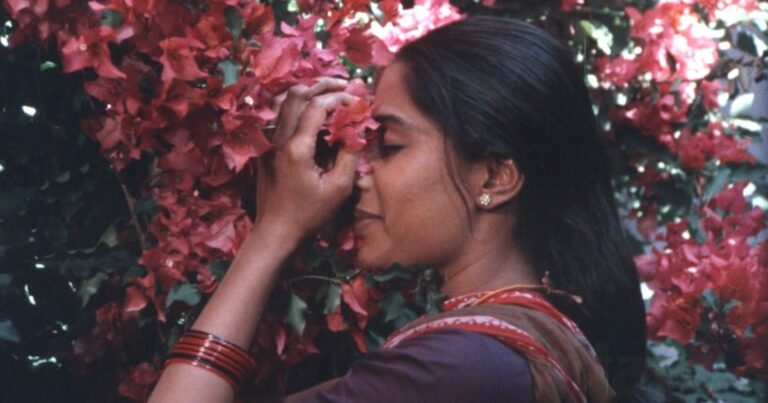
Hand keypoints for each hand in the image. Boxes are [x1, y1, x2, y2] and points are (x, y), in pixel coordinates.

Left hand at [255, 78, 359, 239]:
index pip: (317, 107)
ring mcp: (267, 142)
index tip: (356, 101)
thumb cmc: (309, 214)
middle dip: (321, 85)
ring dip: (306, 92)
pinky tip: (309, 111)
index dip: (338, 98)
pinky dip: (295, 106)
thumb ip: (349, 154)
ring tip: (327, 92)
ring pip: (282, 101)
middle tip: (343, 84)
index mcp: (296, 148)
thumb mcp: (339, 188)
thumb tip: (356, 130)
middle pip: (296, 94)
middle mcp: (277, 139)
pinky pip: (278, 116)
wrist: (276, 231)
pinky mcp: (264, 148)